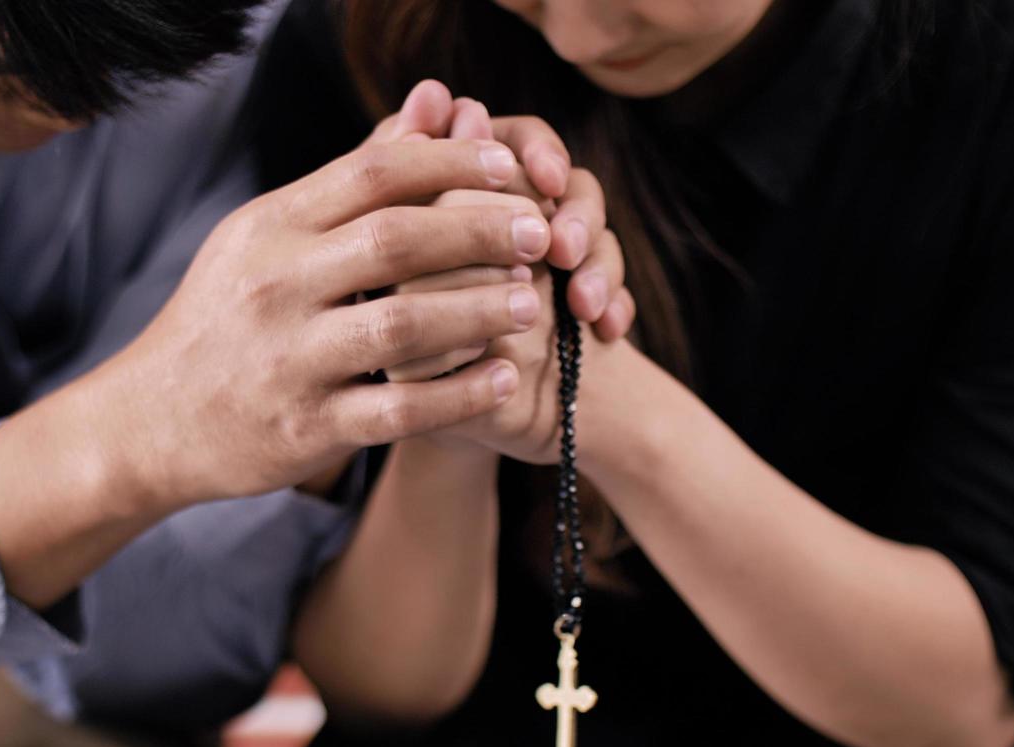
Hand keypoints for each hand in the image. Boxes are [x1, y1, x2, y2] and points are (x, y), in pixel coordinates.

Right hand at [100, 137, 552, 506]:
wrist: (151, 421)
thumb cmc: (226, 318)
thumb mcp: (269, 236)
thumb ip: (355, 175)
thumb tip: (436, 100)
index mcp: (271, 227)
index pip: (375, 173)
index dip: (454, 163)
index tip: (511, 169)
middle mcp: (276, 286)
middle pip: (397, 240)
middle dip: (481, 232)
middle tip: (541, 232)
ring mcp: (289, 360)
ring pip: (403, 325)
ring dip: (480, 311)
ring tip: (533, 302)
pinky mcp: (305, 428)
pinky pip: (399, 409)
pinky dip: (459, 394)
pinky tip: (504, 378)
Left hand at [373, 81, 635, 340]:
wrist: (432, 386)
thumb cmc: (397, 307)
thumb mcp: (398, 242)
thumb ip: (411, 170)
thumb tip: (430, 93)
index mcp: (482, 179)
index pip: (526, 141)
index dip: (542, 154)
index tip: (548, 180)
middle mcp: (525, 207)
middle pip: (572, 185)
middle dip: (578, 215)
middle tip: (565, 251)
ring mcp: (557, 253)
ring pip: (599, 234)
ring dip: (602, 263)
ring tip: (585, 304)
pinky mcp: (580, 296)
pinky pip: (615, 289)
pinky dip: (617, 304)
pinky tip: (609, 328)